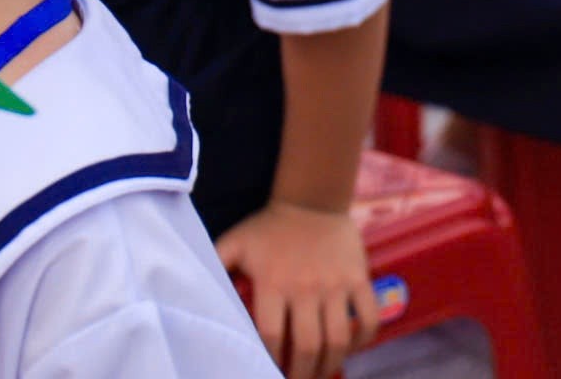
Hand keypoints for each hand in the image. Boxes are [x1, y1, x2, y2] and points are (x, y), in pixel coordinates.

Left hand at [217, 202, 377, 378]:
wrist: (312, 200)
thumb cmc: (268, 228)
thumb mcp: (233, 243)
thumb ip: (214, 267)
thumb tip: (191, 297)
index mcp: (274, 283)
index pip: (272, 336)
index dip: (270, 362)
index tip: (268, 373)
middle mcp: (307, 288)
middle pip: (308, 345)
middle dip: (303, 374)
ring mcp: (337, 284)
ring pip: (338, 337)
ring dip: (331, 363)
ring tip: (322, 373)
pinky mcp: (359, 278)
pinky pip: (369, 315)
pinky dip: (363, 338)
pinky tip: (351, 347)